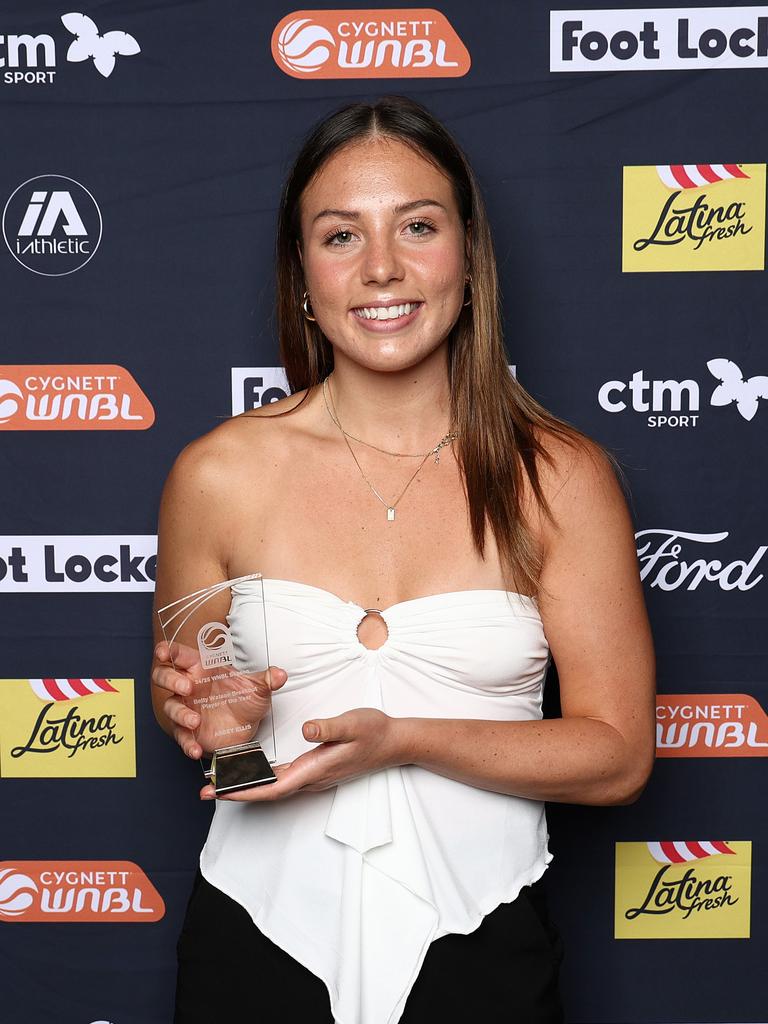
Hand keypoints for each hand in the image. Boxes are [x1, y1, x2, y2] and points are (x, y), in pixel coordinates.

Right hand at [152, 640, 286, 759]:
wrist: (247, 727)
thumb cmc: (245, 699)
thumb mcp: (259, 688)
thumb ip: (268, 679)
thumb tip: (281, 674)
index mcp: (201, 668)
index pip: (179, 654)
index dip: (167, 650)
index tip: (163, 652)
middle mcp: (190, 687)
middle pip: (165, 676)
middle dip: (171, 679)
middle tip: (186, 687)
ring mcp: (187, 708)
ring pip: (171, 707)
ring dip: (180, 713)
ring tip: (195, 720)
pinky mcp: (190, 731)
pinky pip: (181, 737)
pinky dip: (186, 743)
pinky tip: (195, 748)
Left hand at [202, 708, 404, 800]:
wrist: (394, 742)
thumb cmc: (374, 731)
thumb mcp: (354, 723)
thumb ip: (329, 727)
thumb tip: (305, 730)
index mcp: (316, 768)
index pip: (273, 787)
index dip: (244, 791)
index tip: (219, 792)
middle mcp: (312, 777)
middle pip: (268, 792)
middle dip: (236, 793)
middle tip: (205, 790)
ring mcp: (314, 776)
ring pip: (274, 787)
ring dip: (247, 787)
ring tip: (220, 782)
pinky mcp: (316, 769)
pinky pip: (283, 780)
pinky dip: (262, 779)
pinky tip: (251, 773)